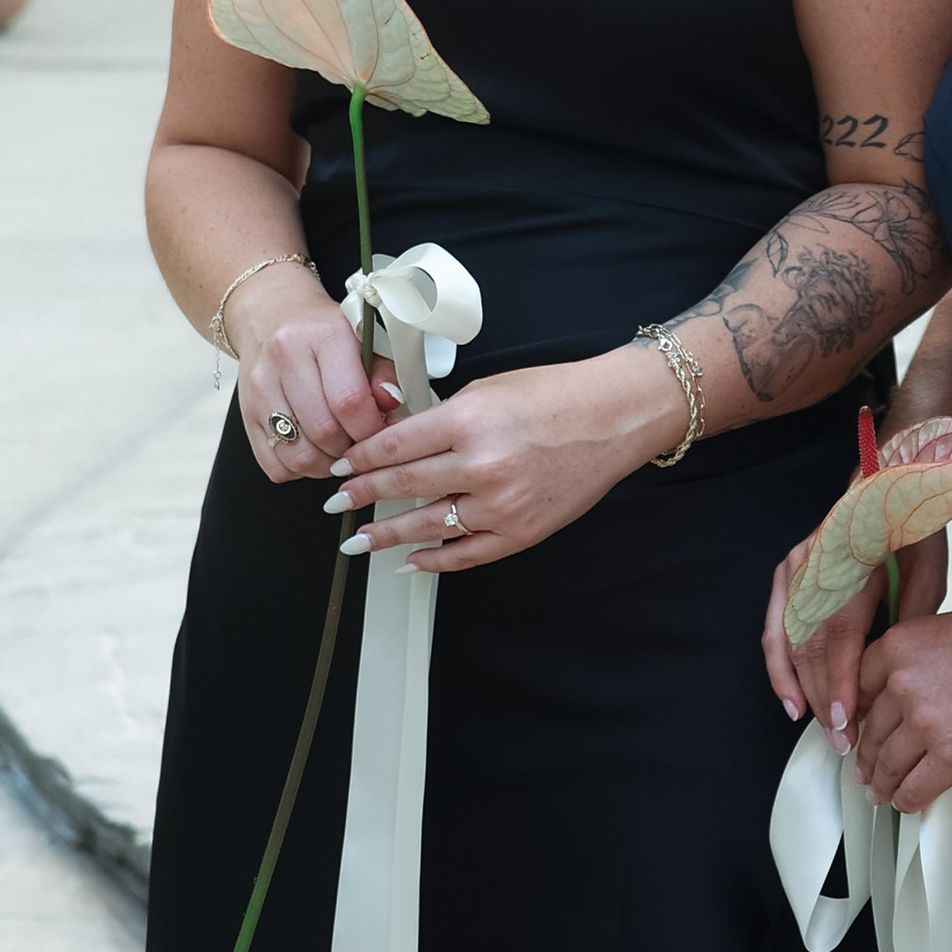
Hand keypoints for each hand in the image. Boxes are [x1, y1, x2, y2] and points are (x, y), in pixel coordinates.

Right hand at [229, 266, 399, 482]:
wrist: (271, 314)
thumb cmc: (323, 332)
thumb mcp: (362, 339)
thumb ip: (384, 373)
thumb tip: (393, 406)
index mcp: (323, 336)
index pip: (349, 401)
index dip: (372, 429)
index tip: (382, 431)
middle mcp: (285, 359)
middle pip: (324, 431)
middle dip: (351, 448)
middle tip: (362, 442)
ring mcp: (260, 388)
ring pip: (298, 455)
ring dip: (326, 465)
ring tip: (339, 449)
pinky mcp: (246, 413)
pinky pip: (274, 465)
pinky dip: (298, 470)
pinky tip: (312, 451)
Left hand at [326, 344, 683, 572]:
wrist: (615, 415)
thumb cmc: (555, 394)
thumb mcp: (487, 390)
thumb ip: (439, 419)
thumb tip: (393, 443)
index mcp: (470, 420)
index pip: (396, 445)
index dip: (360, 460)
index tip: (339, 469)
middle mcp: (484, 465)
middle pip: (404, 485)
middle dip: (363, 497)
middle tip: (337, 505)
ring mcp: (504, 503)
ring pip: (428, 525)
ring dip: (387, 536)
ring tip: (359, 541)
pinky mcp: (523, 531)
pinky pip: (467, 554)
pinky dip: (435, 560)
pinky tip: (411, 561)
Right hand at [762, 530, 948, 742]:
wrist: (884, 482)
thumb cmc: (912, 524)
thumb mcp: (928, 567)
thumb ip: (912, 618)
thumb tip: (894, 672)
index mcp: (850, 562)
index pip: (838, 633)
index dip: (839, 681)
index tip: (846, 721)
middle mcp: (813, 566)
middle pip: (810, 646)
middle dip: (825, 698)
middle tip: (845, 741)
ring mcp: (794, 570)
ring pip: (790, 645)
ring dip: (805, 692)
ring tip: (824, 731)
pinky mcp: (786, 576)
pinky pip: (775, 631)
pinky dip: (780, 670)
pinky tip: (792, 703)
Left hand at [851, 597, 951, 812]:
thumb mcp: (947, 632)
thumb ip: (917, 662)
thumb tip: (904, 696)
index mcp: (899, 645)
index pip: (859, 690)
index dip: (858, 717)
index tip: (858, 730)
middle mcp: (903, 682)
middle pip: (871, 730)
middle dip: (867, 755)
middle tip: (864, 769)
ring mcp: (926, 721)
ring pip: (888, 764)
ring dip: (883, 783)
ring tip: (882, 792)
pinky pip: (916, 788)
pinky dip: (908, 800)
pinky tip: (908, 803)